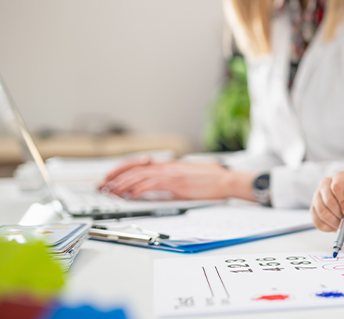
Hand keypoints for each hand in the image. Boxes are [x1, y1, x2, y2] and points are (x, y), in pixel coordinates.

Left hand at [98, 160, 255, 199]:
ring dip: (123, 183)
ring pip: (140, 175)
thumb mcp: (186, 177)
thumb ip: (170, 179)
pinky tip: (131, 195)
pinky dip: (139, 189)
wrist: (226, 180)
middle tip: (102, 185)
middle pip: (134, 167)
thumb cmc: (211, 180)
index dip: (121, 169)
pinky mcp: (177, 182)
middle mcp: (167, 166)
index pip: (139, 163)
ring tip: (112, 191)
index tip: (110, 177)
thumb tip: (156, 187)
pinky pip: (153, 184)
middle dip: (115, 175)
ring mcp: (172, 173)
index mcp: (169, 165)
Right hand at [311, 171, 343, 232]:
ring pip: (322, 212)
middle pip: (328, 200)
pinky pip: (318, 222)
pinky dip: (329, 227)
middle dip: (340, 213)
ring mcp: (317, 196)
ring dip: (335, 222)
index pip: (337, 187)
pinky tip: (337, 224)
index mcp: (339, 177)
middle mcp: (326, 184)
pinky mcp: (313, 210)